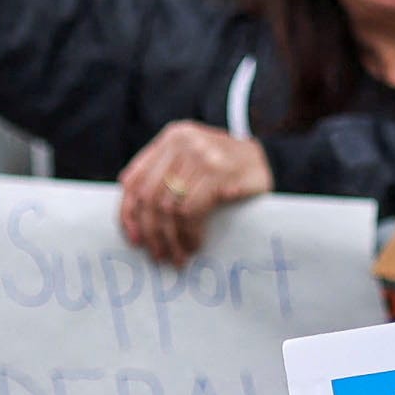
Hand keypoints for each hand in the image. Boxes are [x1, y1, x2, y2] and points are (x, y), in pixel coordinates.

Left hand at [115, 121, 275, 264]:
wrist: (266, 159)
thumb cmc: (225, 168)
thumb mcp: (191, 162)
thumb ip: (162, 176)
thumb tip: (131, 216)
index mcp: (171, 138)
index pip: (136, 179)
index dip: (128, 213)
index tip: (134, 239)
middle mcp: (183, 142)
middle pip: (151, 196)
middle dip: (153, 232)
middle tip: (159, 255)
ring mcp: (202, 155)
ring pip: (170, 207)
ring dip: (173, 239)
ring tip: (179, 255)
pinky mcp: (220, 172)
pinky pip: (191, 211)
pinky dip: (190, 233)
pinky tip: (195, 243)